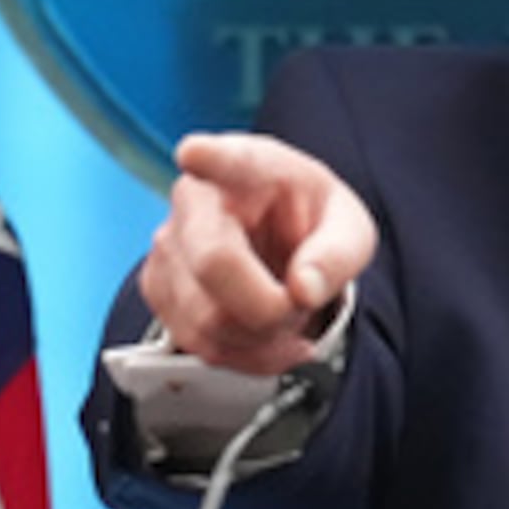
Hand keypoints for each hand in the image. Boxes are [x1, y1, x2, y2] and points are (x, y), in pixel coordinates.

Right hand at [138, 132, 375, 374]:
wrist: (284, 244)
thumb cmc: (313, 224)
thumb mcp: (349, 231)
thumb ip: (337, 255)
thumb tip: (304, 290)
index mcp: (249, 167)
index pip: (225, 159)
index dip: (209, 158)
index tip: (195, 152)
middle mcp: (196, 200)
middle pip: (214, 265)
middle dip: (270, 307)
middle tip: (300, 304)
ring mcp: (168, 246)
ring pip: (204, 318)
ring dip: (261, 338)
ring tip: (286, 317)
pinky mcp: (159, 289)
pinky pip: (197, 343)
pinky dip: (244, 356)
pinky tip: (267, 340)